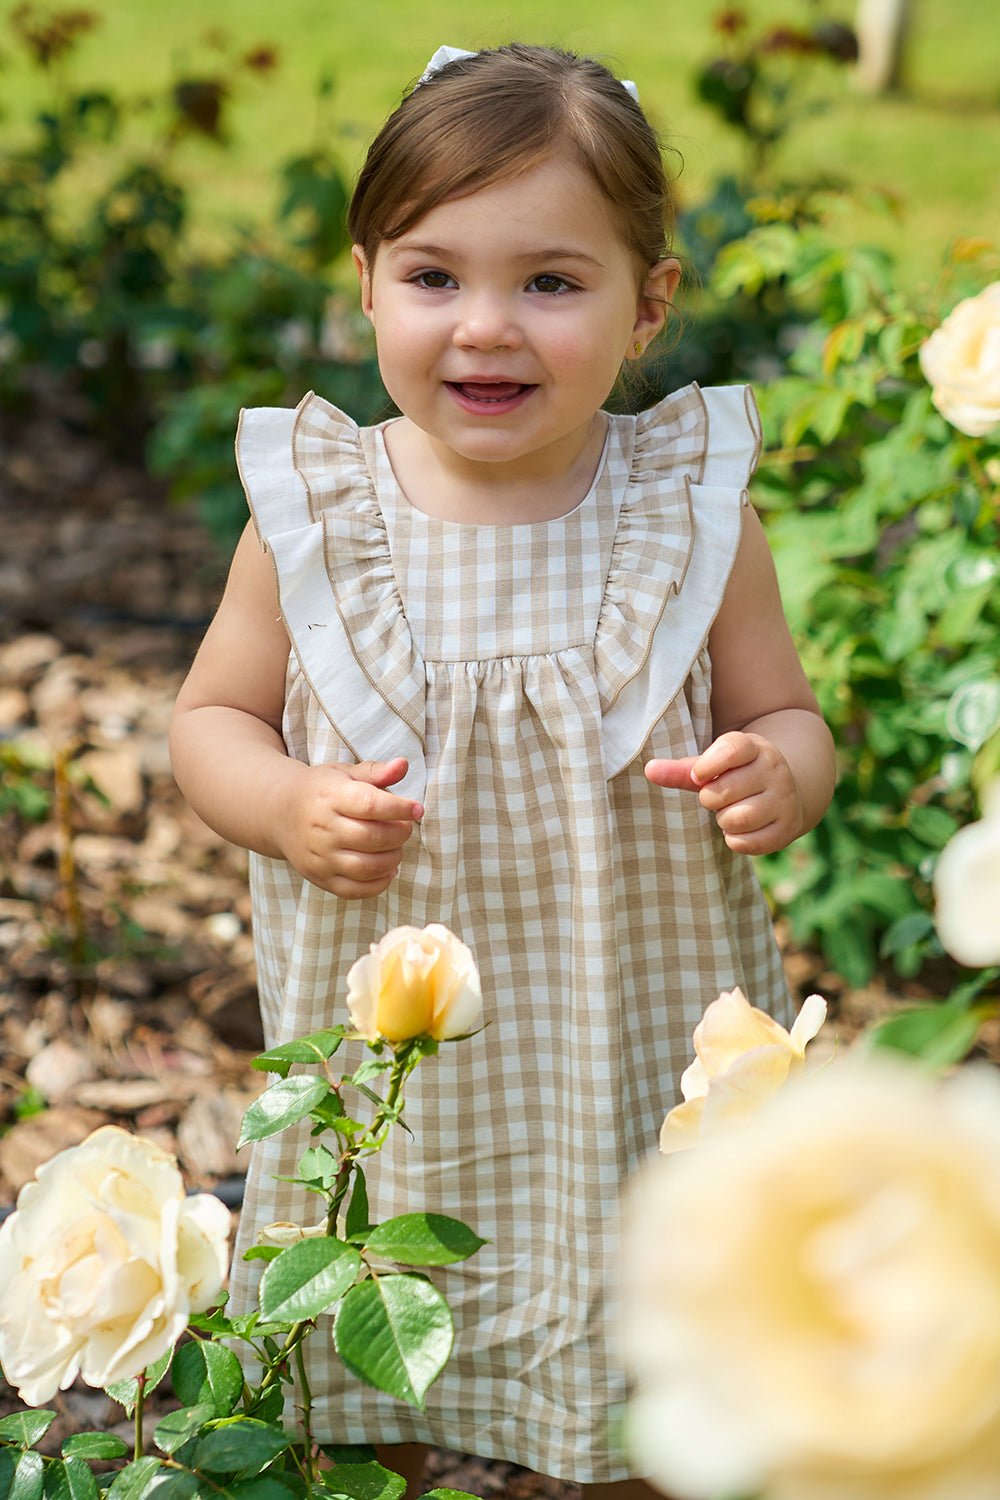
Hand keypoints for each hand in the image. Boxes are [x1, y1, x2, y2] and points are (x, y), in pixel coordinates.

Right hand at [274, 756, 422, 898]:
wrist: (279, 813)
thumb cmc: (320, 790)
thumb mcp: (344, 773)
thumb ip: (376, 771)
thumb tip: (403, 765)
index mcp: (330, 797)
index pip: (370, 805)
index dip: (400, 808)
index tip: (417, 809)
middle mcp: (322, 828)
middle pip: (371, 838)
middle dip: (399, 834)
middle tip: (405, 828)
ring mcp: (319, 856)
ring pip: (366, 867)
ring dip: (392, 859)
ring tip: (397, 848)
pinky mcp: (319, 877)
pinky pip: (354, 890)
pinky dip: (378, 884)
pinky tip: (387, 869)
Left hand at [644, 732, 803, 854]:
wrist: (789, 792)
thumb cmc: (738, 776)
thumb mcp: (714, 767)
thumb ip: (682, 770)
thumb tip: (649, 769)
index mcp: (755, 747)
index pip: (730, 750)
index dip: (706, 766)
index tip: (699, 775)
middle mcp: (774, 771)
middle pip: (722, 792)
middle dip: (711, 799)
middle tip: (720, 797)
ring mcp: (784, 800)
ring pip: (736, 819)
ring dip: (724, 820)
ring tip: (732, 811)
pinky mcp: (787, 828)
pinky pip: (746, 843)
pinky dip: (735, 840)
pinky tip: (742, 828)